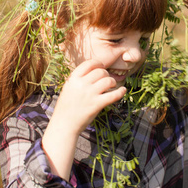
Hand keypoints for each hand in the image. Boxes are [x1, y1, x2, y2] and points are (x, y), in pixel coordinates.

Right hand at [42, 59, 125, 180]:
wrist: (64, 125)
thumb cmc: (66, 107)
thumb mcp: (68, 88)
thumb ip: (78, 79)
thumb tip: (93, 71)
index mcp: (73, 79)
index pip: (89, 63)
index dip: (98, 63)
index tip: (102, 66)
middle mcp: (81, 84)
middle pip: (101, 71)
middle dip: (106, 74)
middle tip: (106, 80)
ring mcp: (90, 94)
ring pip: (108, 80)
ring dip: (112, 82)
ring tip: (112, 86)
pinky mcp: (97, 104)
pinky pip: (113, 95)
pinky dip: (121, 92)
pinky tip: (123, 90)